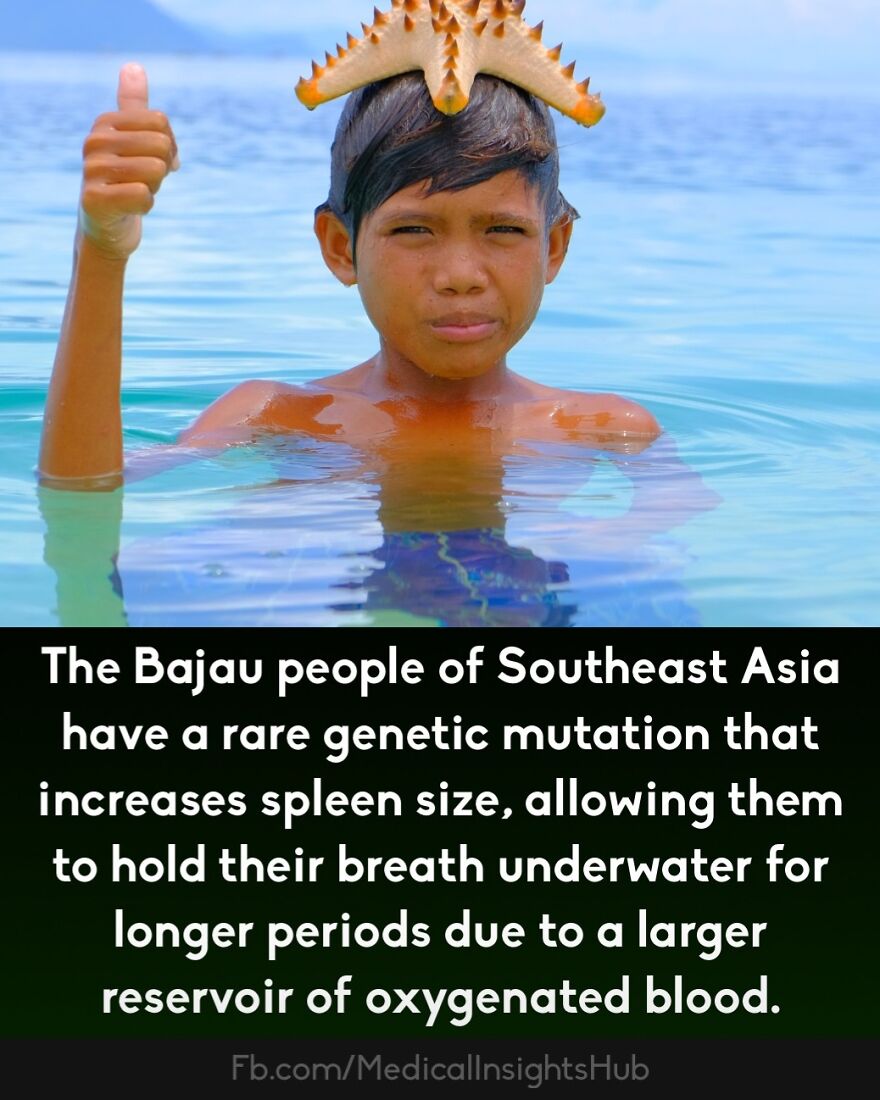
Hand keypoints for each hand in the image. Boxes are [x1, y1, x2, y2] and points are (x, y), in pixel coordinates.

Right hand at [78, 63, 178, 259]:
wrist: (106, 227)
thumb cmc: (125, 181)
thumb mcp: (132, 141)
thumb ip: (134, 106)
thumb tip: (133, 66)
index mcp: (105, 122)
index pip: (160, 122)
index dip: (169, 147)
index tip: (155, 161)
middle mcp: (93, 141)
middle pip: (160, 145)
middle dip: (162, 170)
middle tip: (144, 181)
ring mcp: (91, 169)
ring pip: (154, 171)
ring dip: (153, 188)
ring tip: (133, 193)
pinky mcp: (93, 199)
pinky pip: (143, 196)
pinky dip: (145, 206)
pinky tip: (129, 208)